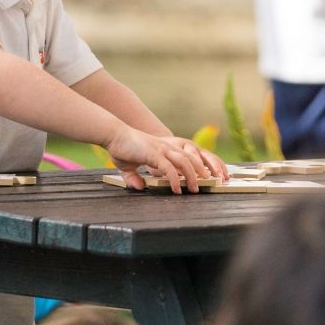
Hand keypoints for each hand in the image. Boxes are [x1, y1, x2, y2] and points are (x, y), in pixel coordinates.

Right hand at [106, 128, 227, 192]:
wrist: (112, 135)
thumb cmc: (121, 148)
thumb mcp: (128, 167)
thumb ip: (134, 177)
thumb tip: (139, 188)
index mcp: (166, 148)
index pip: (190, 155)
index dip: (201, 164)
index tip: (208, 176)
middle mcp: (168, 147)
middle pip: (193, 157)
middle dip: (205, 170)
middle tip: (211, 183)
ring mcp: (162, 150)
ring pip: (185, 162)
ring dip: (192, 176)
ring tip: (195, 189)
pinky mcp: (153, 154)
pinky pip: (169, 168)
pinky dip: (175, 179)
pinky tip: (177, 189)